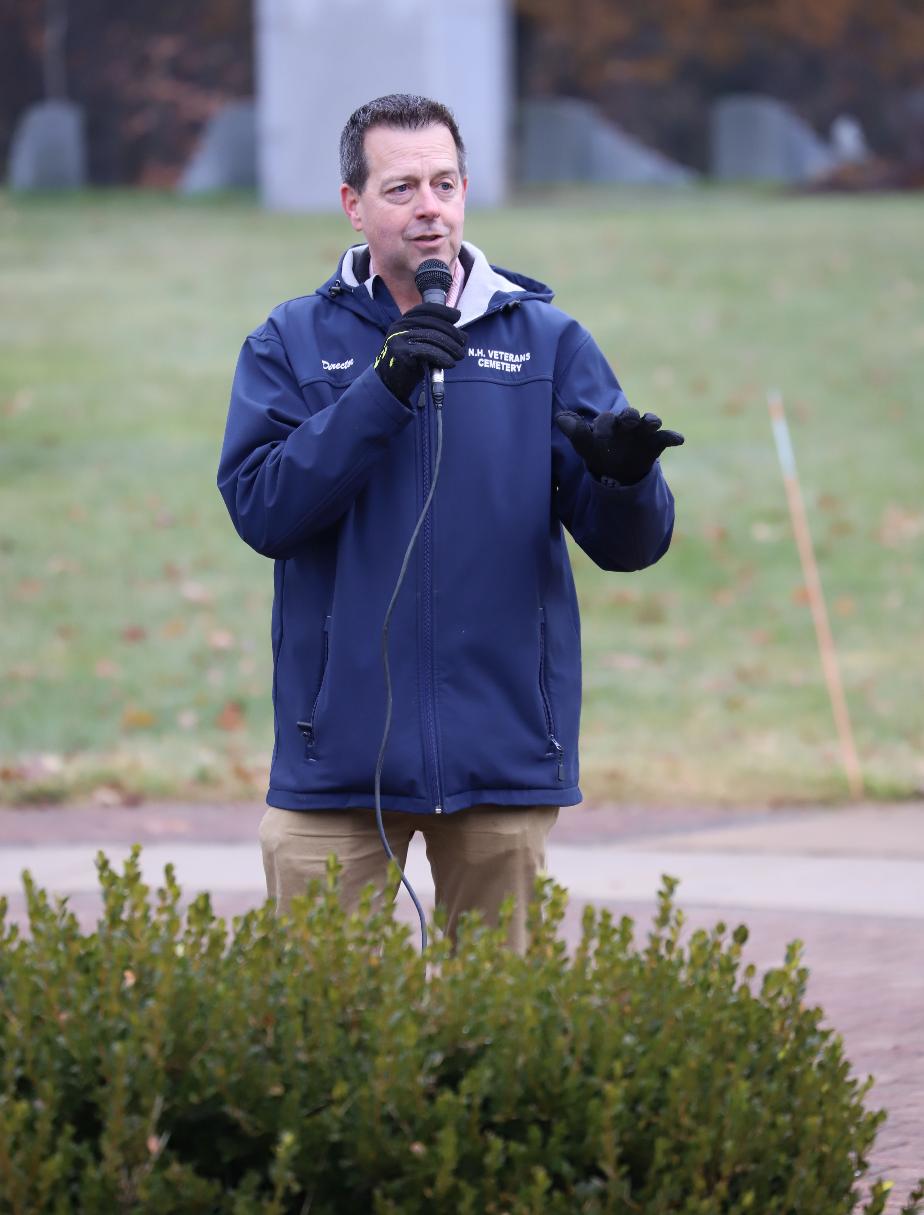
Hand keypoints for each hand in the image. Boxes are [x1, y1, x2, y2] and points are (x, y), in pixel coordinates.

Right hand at [374, 303, 467, 404]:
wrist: (390, 385)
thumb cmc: (408, 365)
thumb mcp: (422, 346)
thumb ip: (437, 337)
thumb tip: (464, 335)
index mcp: (403, 321)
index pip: (425, 309)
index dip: (443, 311)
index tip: (457, 316)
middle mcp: (399, 326)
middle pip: (432, 323)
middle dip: (452, 333)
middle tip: (463, 344)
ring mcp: (399, 338)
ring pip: (433, 336)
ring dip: (451, 346)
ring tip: (459, 355)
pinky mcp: (402, 352)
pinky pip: (428, 351)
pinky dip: (443, 357)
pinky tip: (450, 363)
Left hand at [555, 407, 683, 484]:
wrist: (619, 471)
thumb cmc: (600, 453)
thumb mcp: (587, 446)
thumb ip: (576, 433)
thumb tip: (559, 417)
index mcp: (608, 422)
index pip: (606, 419)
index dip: (604, 425)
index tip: (600, 436)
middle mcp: (627, 423)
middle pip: (629, 415)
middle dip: (629, 416)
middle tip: (628, 420)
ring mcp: (643, 432)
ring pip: (649, 421)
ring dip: (650, 420)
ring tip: (652, 423)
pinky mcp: (656, 443)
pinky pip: (666, 437)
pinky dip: (673, 436)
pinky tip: (678, 439)